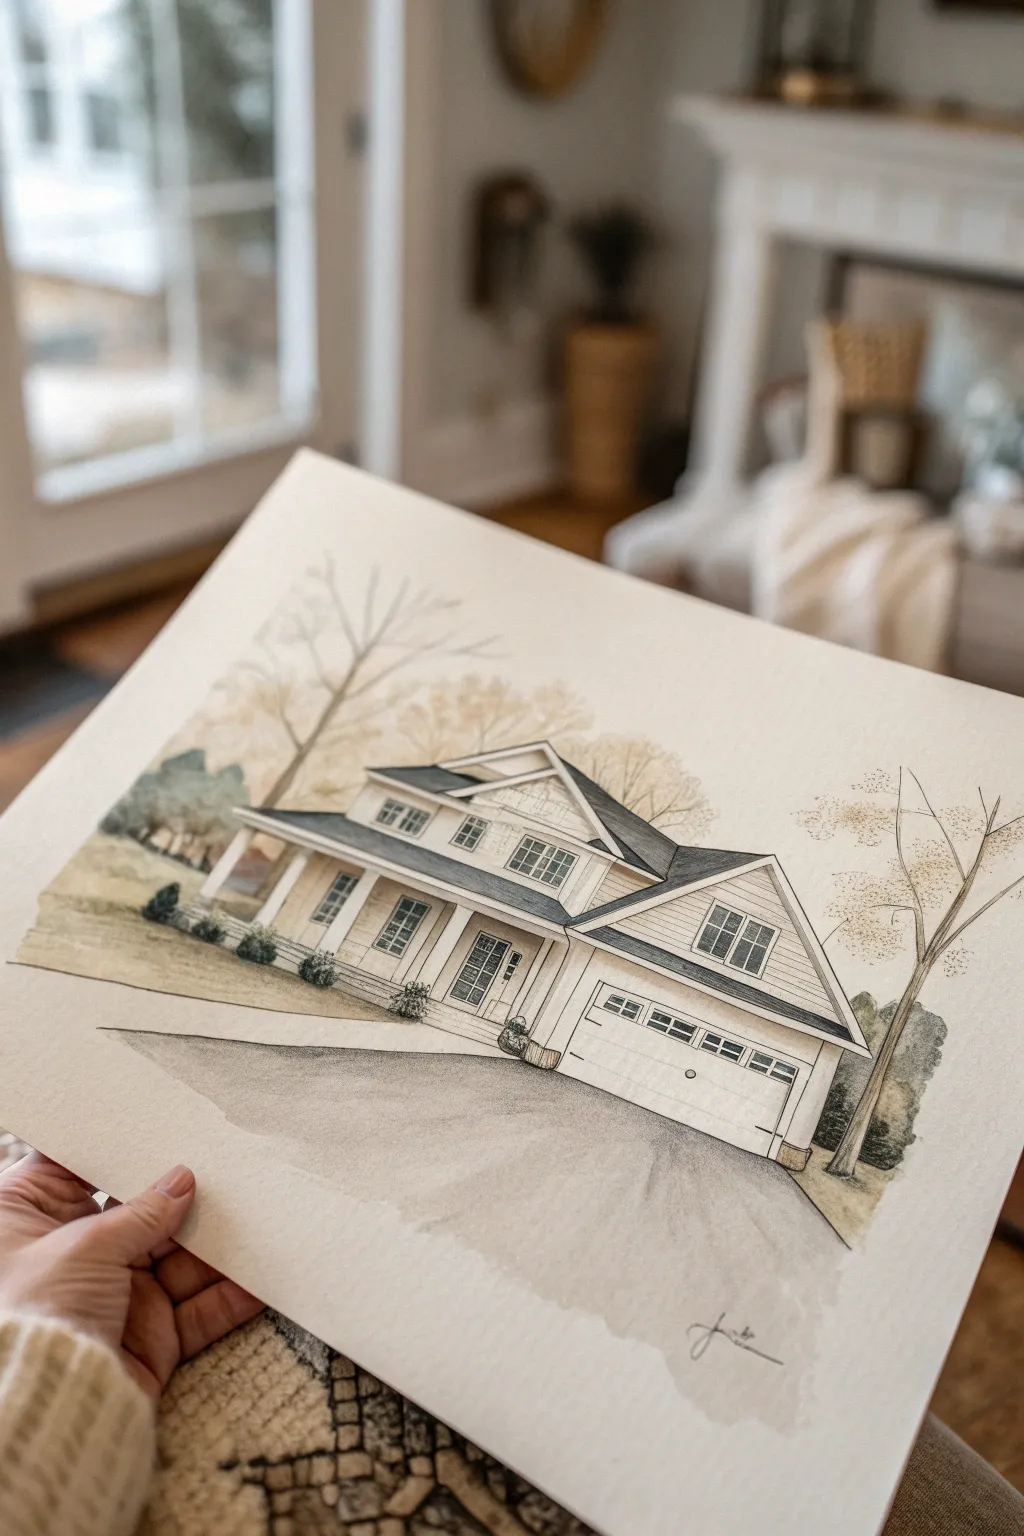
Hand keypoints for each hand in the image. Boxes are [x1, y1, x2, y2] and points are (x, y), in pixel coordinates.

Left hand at [0, 1151, 262, 1398]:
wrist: (44, 1413)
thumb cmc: (30, 1316)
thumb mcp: (85, 1244)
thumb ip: (142, 1212)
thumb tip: (183, 1180)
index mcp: (29, 1220)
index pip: (78, 1171)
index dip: (119, 1151)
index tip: (163, 1126)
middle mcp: (70, 1256)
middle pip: (139, 1215)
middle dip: (184, 1198)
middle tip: (228, 1169)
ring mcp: (113, 1297)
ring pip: (178, 1260)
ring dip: (218, 1243)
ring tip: (261, 1215)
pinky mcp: (148, 1338)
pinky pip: (197, 1310)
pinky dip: (231, 1295)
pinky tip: (262, 1277)